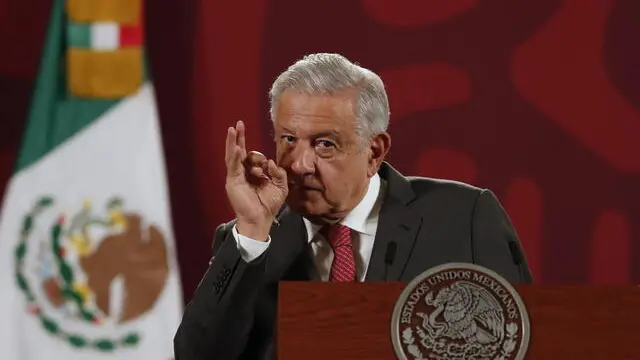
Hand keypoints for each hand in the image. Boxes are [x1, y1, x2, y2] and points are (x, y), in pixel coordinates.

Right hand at [225, 120, 287, 240]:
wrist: (260, 220)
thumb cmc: (269, 205)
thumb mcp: (281, 186)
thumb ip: (278, 173)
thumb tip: (270, 162)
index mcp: (254, 173)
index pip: (254, 157)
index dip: (261, 158)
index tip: (268, 167)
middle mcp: (243, 173)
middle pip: (240, 151)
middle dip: (240, 138)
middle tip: (239, 124)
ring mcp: (236, 176)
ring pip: (233, 155)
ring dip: (233, 141)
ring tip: (233, 129)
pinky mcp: (232, 181)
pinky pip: (233, 165)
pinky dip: (234, 155)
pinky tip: (236, 146)